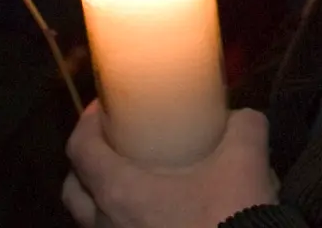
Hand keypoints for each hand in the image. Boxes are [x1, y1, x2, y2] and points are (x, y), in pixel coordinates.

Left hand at [64, 101, 277, 227]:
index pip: (80, 148)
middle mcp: (105, 225)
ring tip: (138, 183)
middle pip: (76, 190)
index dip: (87, 120)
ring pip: (94, 222)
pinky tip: (159, 218)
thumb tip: (238, 118)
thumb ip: (243, 127)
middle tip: (114, 145)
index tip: (104, 106)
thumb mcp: (245, 160)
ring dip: (106, 199)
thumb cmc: (228, 217)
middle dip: (88, 164)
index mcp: (118, 192)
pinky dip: (126, 224)